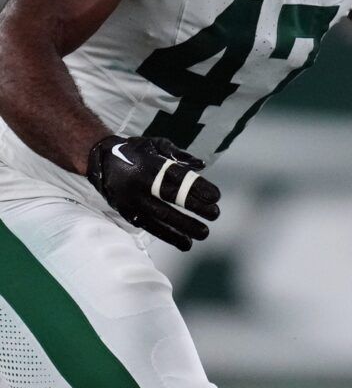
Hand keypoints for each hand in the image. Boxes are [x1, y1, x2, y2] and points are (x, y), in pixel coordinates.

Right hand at [85, 135, 220, 250]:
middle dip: (194, 208)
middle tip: (215, 215)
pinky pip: (148, 226)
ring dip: (183, 227)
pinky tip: (184, 242)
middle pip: (169, 198)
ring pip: (159, 216)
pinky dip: (167, 235)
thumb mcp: (155, 144)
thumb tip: (201, 165)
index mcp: (149, 164)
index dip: (197, 187)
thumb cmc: (135, 151)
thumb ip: (178, 154)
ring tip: (203, 234)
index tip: (216, 197)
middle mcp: (138, 182)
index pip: (177, 177)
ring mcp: (130, 199)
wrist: (99, 160)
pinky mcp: (125, 212)